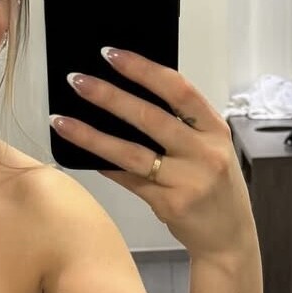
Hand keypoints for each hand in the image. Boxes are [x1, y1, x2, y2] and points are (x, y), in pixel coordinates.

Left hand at [50, 47, 256, 259]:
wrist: (230, 238)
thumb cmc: (216, 188)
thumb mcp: (211, 149)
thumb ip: (182, 126)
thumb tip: (130, 97)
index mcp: (215, 129)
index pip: (178, 89)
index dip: (143, 69)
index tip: (111, 55)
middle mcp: (205, 152)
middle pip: (149, 117)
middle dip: (109, 96)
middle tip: (77, 80)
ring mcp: (188, 180)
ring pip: (131, 153)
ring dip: (92, 135)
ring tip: (61, 120)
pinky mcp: (170, 204)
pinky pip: (129, 181)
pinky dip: (105, 167)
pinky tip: (82, 156)